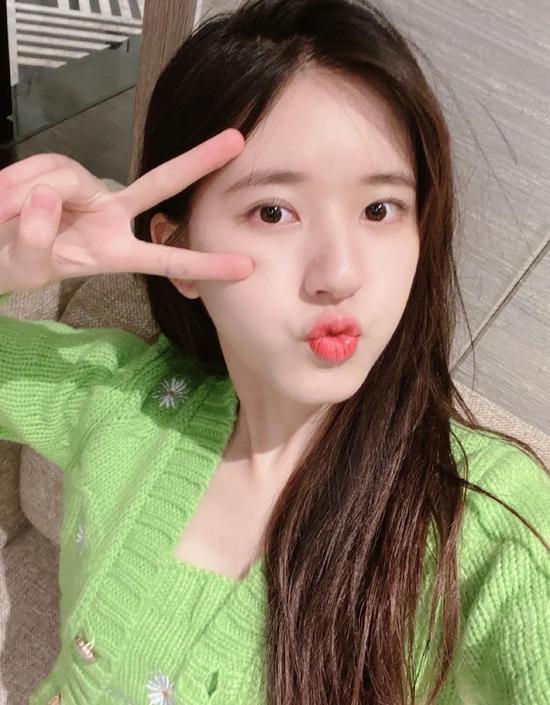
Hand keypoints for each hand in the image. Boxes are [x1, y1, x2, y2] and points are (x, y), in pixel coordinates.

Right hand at [0, 129, 254, 294]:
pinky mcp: (59, 170)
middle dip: (197, 162)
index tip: (246, 267)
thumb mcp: (24, 267)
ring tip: (3, 215)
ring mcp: (86, 190)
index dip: (204, 264)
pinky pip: (44, 169)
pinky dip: (18, 183)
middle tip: (236, 140)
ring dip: (29, 195)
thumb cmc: (11, 265)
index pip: (166, 259)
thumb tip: (50, 197)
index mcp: (114, 253)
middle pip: (157, 183)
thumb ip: (36, 241)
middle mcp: (109, 216)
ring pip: (68, 178)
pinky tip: (6, 199)